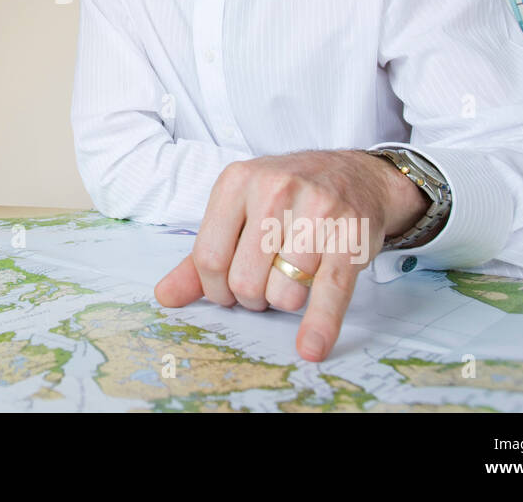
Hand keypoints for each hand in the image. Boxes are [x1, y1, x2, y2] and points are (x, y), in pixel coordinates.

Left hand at [154, 150, 426, 361]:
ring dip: (285, 299)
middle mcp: (274, 190)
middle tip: (264, 286)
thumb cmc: (288, 198)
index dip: (215, 289)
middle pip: (244, 280)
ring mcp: (315, 211)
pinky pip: (329, 292)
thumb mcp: (239, 210)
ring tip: (292, 278)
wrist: (357, 175)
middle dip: (252, 297)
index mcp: (237, 182)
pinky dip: (319, 325)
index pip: (208, 257)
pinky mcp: (350, 236)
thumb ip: (201, 255)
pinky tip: (311, 346)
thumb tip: (165, 296)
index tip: (227, 292)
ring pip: (284, 291)